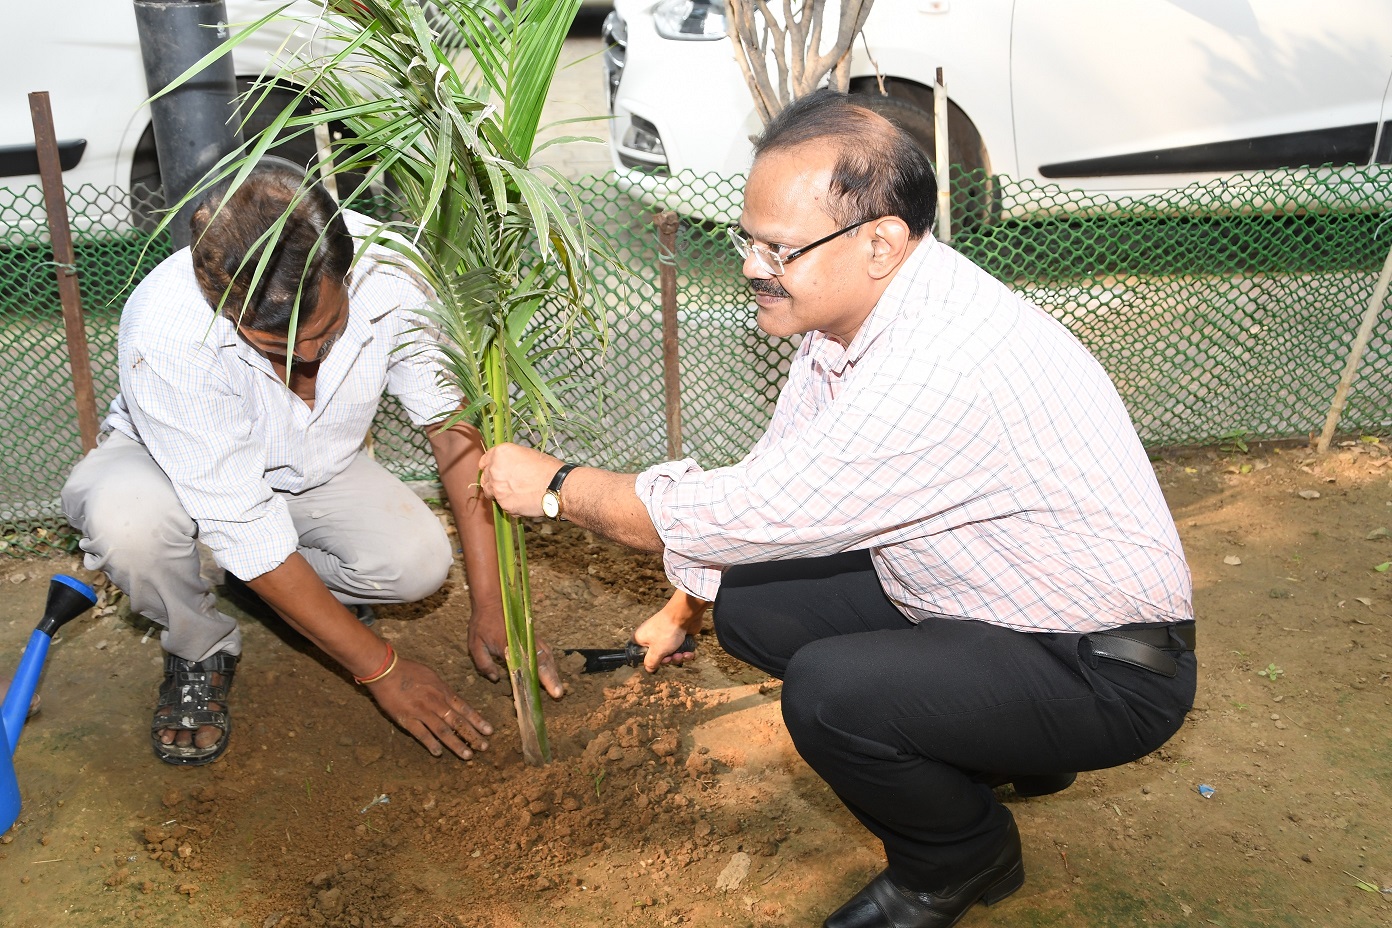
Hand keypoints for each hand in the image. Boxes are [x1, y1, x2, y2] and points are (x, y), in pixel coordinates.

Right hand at [365, 656, 492, 758]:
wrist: (385, 670)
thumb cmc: (408, 670)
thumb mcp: (431, 676)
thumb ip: (442, 689)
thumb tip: (453, 699)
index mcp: (442, 691)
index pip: (464, 708)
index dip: (477, 720)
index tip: (489, 731)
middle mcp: (436, 703)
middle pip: (458, 721)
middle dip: (473, 735)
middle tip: (484, 747)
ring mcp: (422, 712)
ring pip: (443, 730)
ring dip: (456, 744)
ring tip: (468, 755)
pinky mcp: (407, 719)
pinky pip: (421, 734)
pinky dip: (430, 744)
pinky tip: (438, 753)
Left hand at [468, 602, 564, 698]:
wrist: (492, 600)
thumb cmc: (482, 623)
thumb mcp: (475, 645)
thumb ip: (483, 664)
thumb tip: (496, 679)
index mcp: (510, 644)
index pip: (527, 664)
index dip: (536, 678)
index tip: (542, 688)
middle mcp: (525, 641)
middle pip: (543, 661)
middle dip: (552, 678)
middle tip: (559, 694)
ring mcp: (531, 637)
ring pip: (547, 656)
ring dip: (553, 671)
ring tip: (557, 688)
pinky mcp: (533, 636)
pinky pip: (545, 651)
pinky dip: (550, 662)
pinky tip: (551, 672)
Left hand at [479, 443, 563, 517]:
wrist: (557, 487)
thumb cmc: (547, 468)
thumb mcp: (527, 454)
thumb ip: (510, 460)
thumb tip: (506, 466)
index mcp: (499, 454)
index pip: (484, 461)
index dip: (489, 466)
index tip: (493, 470)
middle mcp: (494, 470)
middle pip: (485, 477)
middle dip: (493, 480)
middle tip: (505, 483)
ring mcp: (497, 489)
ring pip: (489, 492)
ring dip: (497, 492)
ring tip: (513, 493)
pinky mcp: (503, 505)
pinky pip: (502, 504)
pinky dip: (509, 503)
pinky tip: (522, 500)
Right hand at [633, 590, 707, 672]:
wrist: (684, 615)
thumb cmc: (667, 632)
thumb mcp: (656, 652)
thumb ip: (651, 663)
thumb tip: (649, 669)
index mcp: (641, 638)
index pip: (639, 653)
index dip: (648, 660)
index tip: (655, 662)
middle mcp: (651, 636)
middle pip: (658, 656)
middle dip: (667, 660)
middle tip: (672, 657)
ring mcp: (665, 635)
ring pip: (670, 653)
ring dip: (677, 657)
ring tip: (681, 654)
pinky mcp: (678, 635)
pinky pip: (679, 648)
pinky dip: (685, 652)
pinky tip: (689, 653)